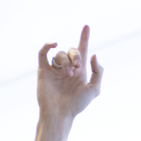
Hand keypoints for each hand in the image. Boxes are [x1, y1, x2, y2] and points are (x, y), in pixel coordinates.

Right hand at [32, 25, 103, 140]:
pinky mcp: (43, 71)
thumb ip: (98, 72)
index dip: (84, 38)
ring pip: (59, 54)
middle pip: (71, 51)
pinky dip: (47, 46)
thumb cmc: (76, 105)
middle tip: (77, 68)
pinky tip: (54, 43)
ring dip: (65, 61)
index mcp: (79, 71)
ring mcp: (54, 70)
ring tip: (67, 74)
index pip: (82, 50)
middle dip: (76, 56)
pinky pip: (43, 53)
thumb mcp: (94, 89)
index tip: (87, 26)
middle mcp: (66, 68)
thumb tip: (93, 55)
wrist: (59, 114)